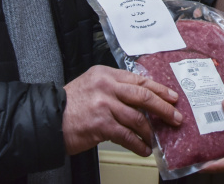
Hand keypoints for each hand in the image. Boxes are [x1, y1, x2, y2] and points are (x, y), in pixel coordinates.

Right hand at [63, 65, 180, 156]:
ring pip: (137, 118)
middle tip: (175, 117)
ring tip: (155, 138)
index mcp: (106, 74)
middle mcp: (106, 86)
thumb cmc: (70, 105)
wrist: (48, 119)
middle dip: (163, 108)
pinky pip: (127, 135)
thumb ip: (114, 87)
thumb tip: (141, 99)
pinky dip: (138, 144)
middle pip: (143, 95)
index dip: (159, 89)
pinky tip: (143, 149)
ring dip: (149, 131)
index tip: (172, 97)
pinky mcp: (101, 125)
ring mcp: (104, 105)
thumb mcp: (92, 85)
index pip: (139, 80)